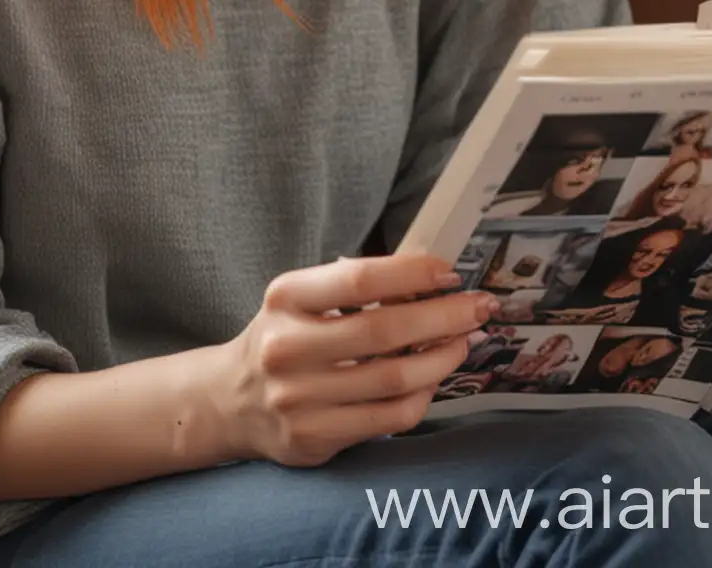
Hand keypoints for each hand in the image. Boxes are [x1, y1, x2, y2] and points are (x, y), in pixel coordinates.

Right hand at [221, 253, 495, 466]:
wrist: (231, 400)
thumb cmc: (284, 336)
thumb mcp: (302, 299)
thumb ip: (355, 288)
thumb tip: (432, 277)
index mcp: (286, 298)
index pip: (358, 279)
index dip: (411, 274)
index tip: (449, 272)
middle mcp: (287, 348)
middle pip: (383, 331)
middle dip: (444, 316)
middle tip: (480, 306)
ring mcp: (298, 399)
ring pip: (393, 380)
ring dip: (442, 357)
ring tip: (464, 340)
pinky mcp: (313, 438)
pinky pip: (389, 418)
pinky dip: (423, 396)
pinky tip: (434, 378)